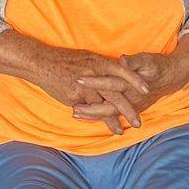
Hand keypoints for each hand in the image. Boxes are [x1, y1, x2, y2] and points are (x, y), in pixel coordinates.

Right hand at [31, 47, 149, 135]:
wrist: (42, 62)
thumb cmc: (65, 60)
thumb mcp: (87, 58)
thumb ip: (101, 68)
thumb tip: (114, 75)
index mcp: (98, 62)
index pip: (122, 71)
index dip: (135, 80)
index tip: (147, 90)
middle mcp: (93, 74)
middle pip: (115, 94)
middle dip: (128, 110)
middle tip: (138, 122)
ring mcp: (83, 86)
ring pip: (102, 106)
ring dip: (112, 120)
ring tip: (121, 130)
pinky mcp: (73, 96)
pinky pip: (87, 109)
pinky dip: (94, 117)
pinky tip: (99, 124)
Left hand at [72, 44, 188, 123]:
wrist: (172, 78)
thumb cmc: (157, 66)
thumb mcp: (147, 60)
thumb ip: (134, 62)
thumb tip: (122, 61)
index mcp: (132, 85)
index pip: (110, 84)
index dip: (94, 82)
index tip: (78, 79)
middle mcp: (131, 98)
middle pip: (108, 106)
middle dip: (90, 108)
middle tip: (73, 108)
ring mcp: (132, 105)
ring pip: (110, 113)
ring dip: (93, 114)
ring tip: (74, 113)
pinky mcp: (132, 107)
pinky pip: (114, 114)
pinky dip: (100, 115)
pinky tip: (87, 115)